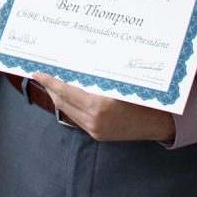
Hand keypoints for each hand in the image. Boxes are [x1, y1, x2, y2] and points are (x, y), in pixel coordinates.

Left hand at [29, 72, 175, 142]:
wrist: (159, 122)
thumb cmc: (142, 96)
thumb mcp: (119, 81)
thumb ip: (97, 75)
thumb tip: (75, 61)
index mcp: (100, 104)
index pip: (65, 90)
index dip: (49, 80)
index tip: (37, 71)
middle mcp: (95, 119)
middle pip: (62, 101)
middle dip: (50, 87)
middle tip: (42, 73)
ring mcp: (95, 129)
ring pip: (67, 110)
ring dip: (58, 96)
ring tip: (52, 82)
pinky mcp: (97, 135)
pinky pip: (77, 118)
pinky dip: (70, 105)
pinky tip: (68, 95)